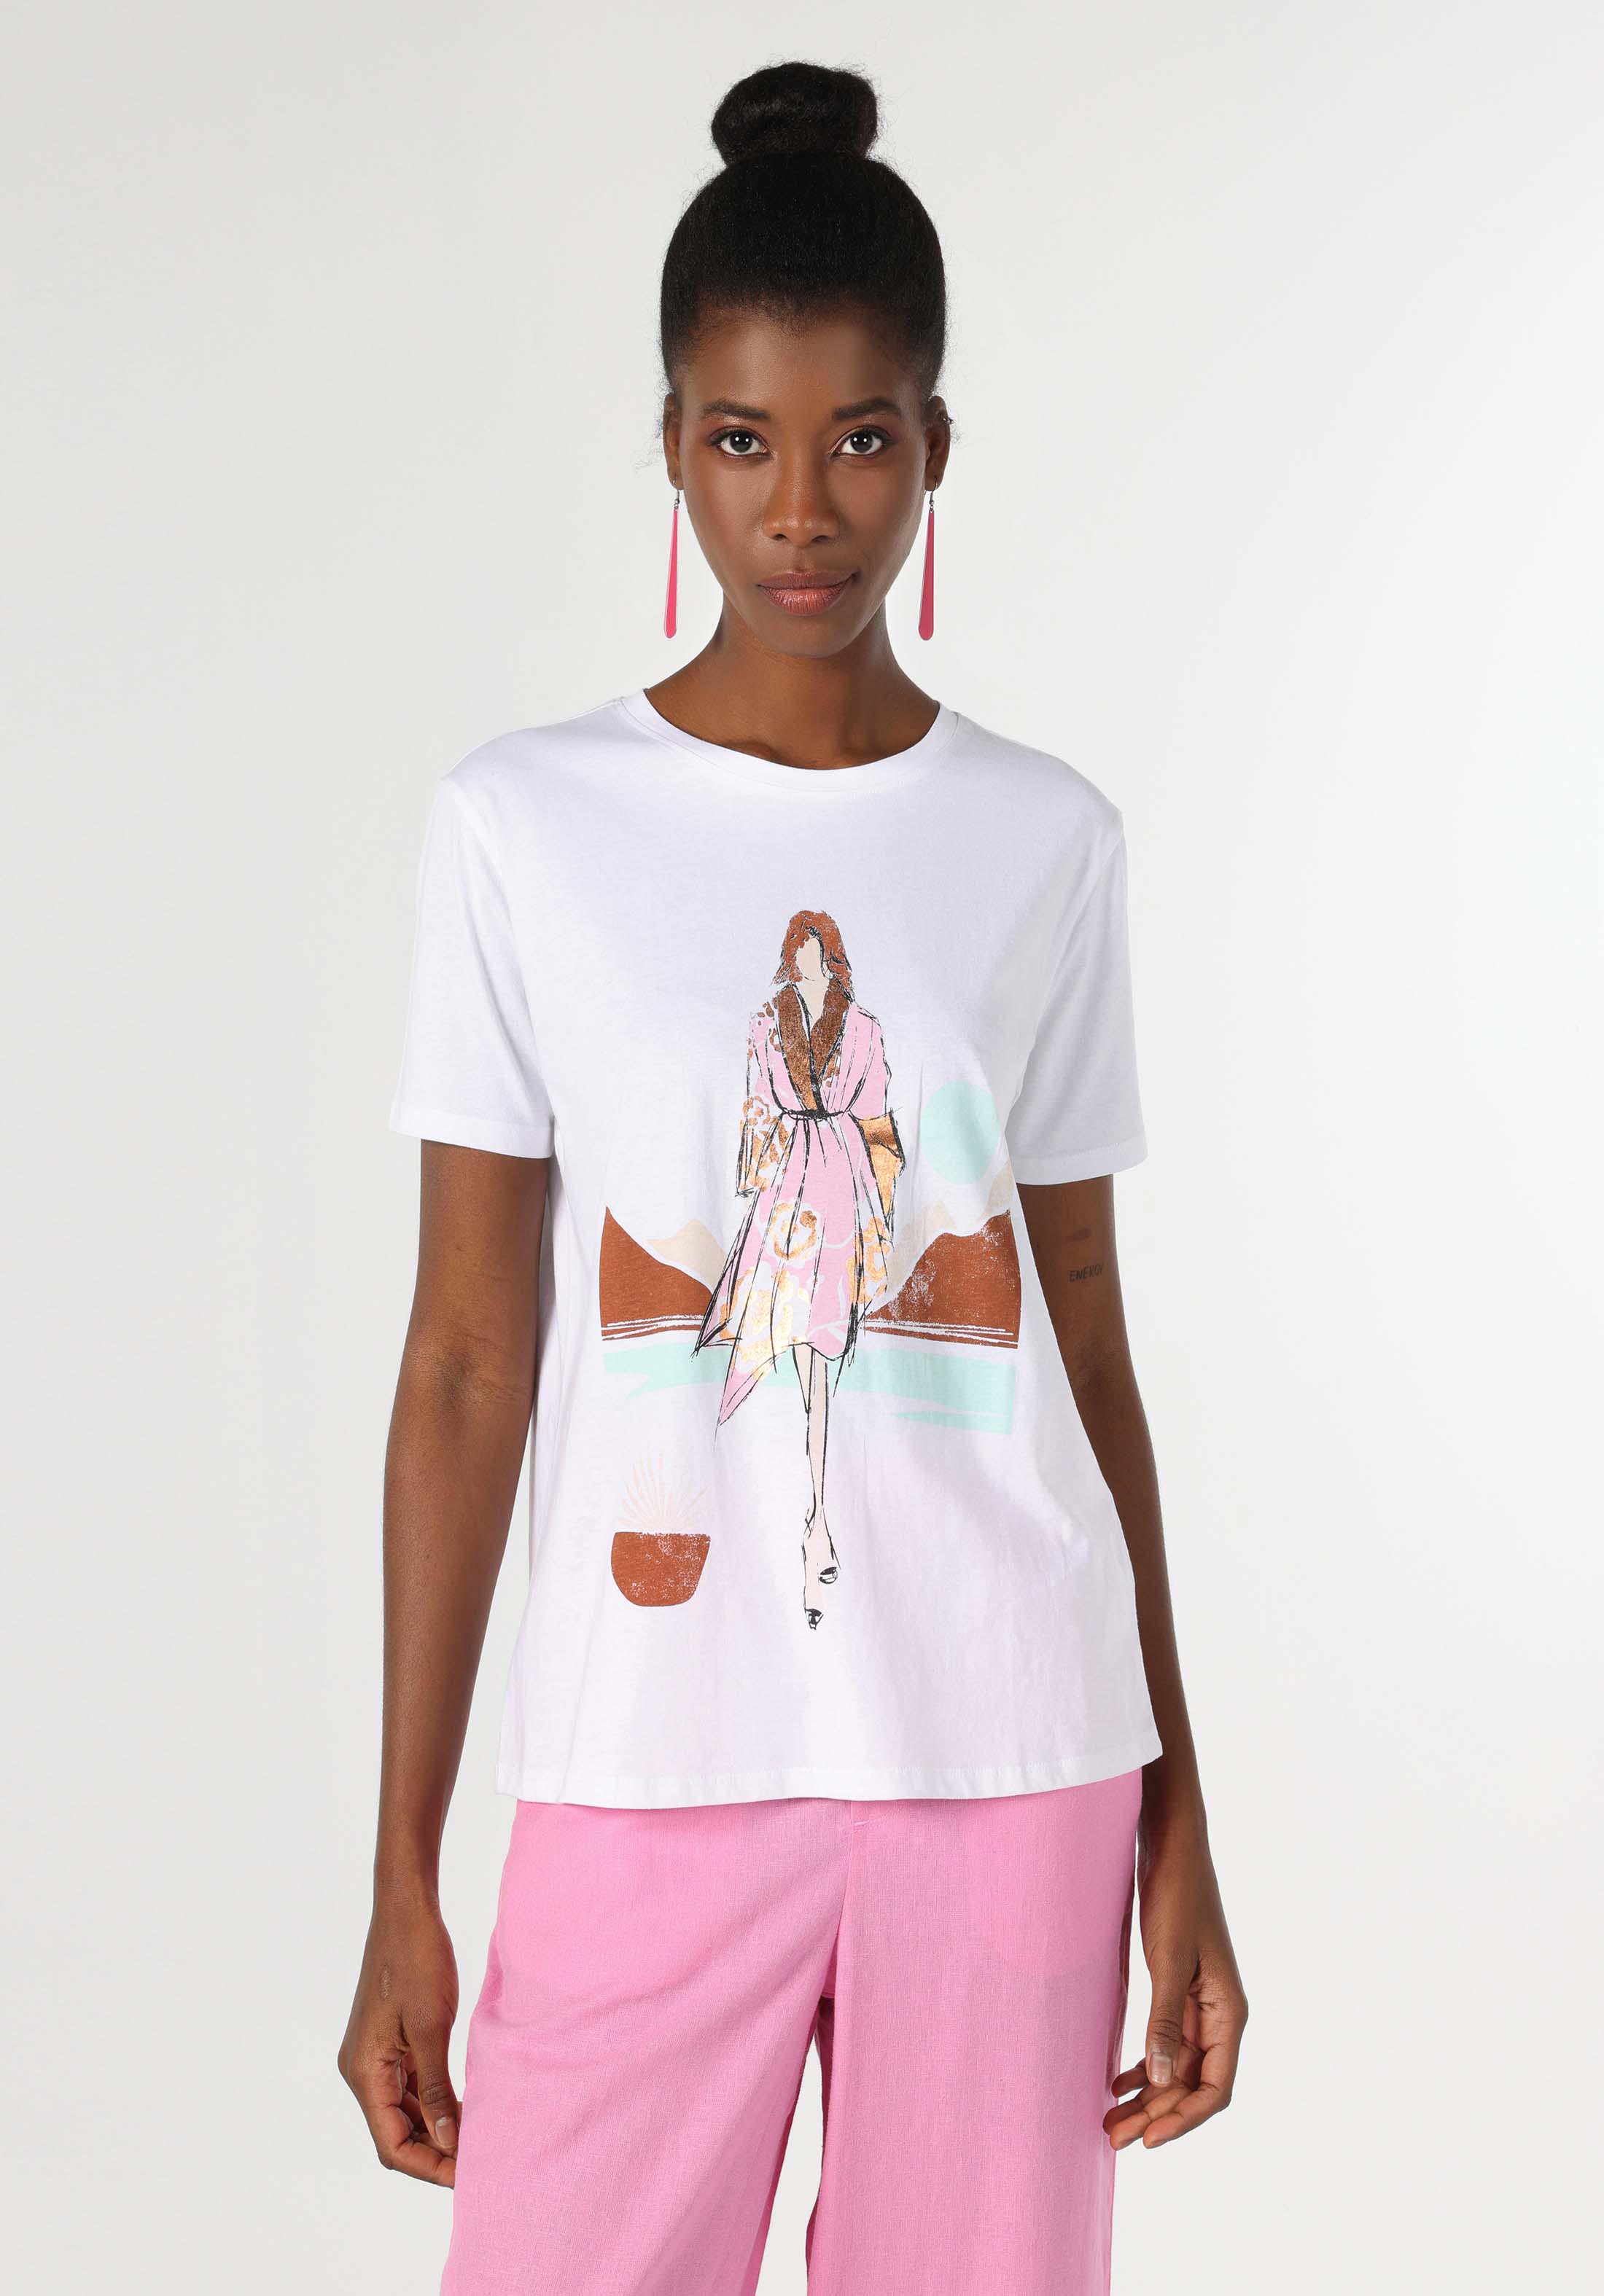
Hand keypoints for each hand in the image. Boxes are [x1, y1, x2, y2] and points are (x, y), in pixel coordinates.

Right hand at [338, 1887, 461, 2185]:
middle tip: (480, 2162)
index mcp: (364, 2072)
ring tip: (479, 2140)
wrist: (406, 1908)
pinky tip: (465, 2107)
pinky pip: (410, 2086)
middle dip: (436, 2153)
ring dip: (436, 2130)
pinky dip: (435, 2103)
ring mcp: (374, 2056)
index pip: (392, 2145)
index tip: (468, 2176)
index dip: (430, 2166)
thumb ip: (435, 2088)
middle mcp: (362, 2071)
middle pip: (396, 2134)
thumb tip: (447, 2142)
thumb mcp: (431, 2027)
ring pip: (404, 2113)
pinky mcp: (389, 2042)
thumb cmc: (416, 1959)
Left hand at [1104, 1821, 1246, 2150]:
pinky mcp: (1177, 1991)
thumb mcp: (1169, 1959)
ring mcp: (1199, 2004)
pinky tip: (1117, 2082)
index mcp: (1229, 2011)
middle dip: (1157, 2116)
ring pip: (1176, 2068)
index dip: (1184, 2119)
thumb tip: (1162, 2081)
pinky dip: (1144, 2066)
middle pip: (1192, 2085)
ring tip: (1109, 2121)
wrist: (1171, 1846)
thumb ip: (1165, 2020)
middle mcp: (1219, 2015)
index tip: (1148, 2139)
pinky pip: (1165, 2043)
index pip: (1215, 2088)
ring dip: (1147, 2097)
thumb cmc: (1177, 1896)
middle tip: (1113, 2137)